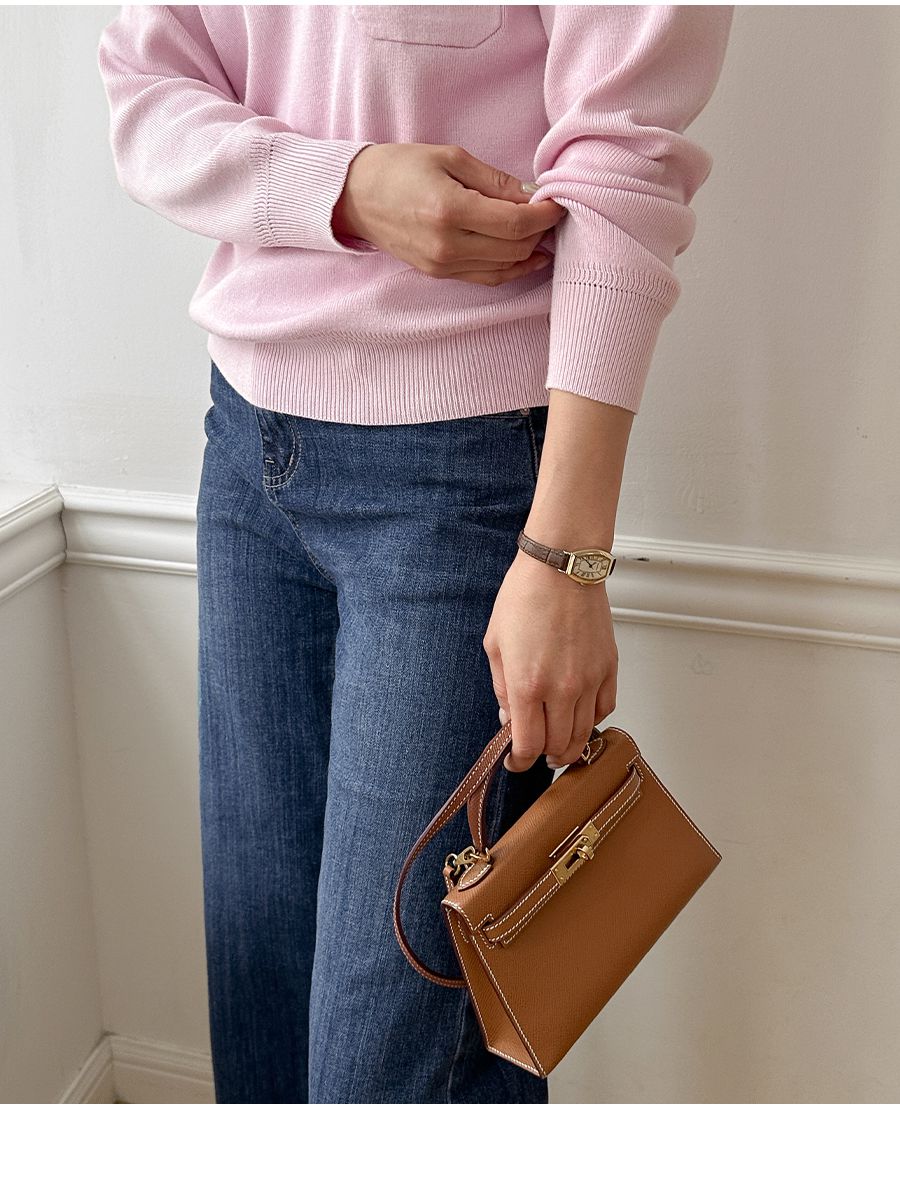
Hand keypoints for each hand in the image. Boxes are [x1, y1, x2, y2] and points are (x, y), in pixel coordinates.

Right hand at [332, 142, 565, 284]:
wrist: (356, 198)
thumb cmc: (400, 168)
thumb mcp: (450, 157)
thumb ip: (494, 181)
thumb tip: (532, 196)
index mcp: (450, 210)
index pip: (515, 223)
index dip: (545, 215)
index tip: (558, 202)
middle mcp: (447, 245)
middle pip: (514, 248)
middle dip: (539, 231)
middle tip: (549, 211)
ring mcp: (443, 265)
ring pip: (505, 268)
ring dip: (529, 251)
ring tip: (541, 232)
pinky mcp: (440, 274)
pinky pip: (487, 277)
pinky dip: (510, 268)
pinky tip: (526, 255)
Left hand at [483, 549, 617, 771]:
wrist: (562, 568)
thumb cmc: (525, 597)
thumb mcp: (495, 645)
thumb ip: (502, 689)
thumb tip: (510, 719)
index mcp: (528, 685)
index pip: (528, 745)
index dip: (519, 762)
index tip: (514, 762)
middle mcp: (562, 689)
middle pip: (558, 746)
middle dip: (544, 756)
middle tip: (536, 753)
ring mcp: (590, 680)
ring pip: (585, 733)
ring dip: (570, 745)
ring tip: (559, 745)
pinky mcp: (609, 667)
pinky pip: (605, 708)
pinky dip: (592, 720)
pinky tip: (580, 718)